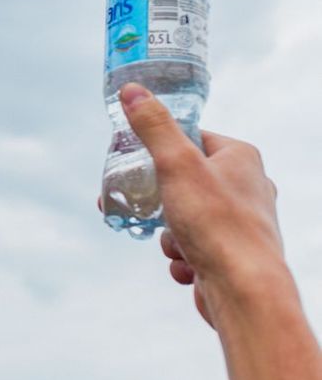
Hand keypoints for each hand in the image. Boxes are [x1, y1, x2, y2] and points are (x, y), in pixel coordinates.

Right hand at [119, 83, 287, 326]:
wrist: (243, 288)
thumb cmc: (216, 223)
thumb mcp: (175, 164)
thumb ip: (153, 127)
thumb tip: (132, 91)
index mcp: (241, 158)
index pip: (193, 139)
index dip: (163, 152)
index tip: (140, 166)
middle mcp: (248, 187)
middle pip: (184, 183)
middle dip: (160, 203)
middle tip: (143, 210)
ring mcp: (243, 223)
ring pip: (186, 219)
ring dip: (170, 235)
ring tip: (177, 246)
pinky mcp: (234, 254)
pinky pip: (195, 248)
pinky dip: (183, 258)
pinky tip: (187, 267)